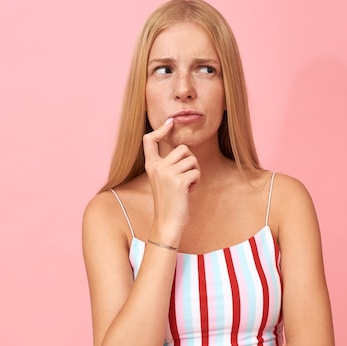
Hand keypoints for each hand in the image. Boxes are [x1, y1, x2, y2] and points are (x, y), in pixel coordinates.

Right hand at [143, 117, 200, 234]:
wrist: (167, 222)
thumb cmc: (169, 201)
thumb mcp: (163, 180)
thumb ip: (168, 164)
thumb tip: (184, 148)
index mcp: (151, 165)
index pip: (149, 140)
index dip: (161, 129)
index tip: (170, 122)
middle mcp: (157, 167)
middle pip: (182, 148)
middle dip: (191, 160)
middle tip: (187, 175)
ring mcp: (167, 174)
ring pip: (192, 160)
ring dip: (195, 172)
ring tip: (188, 184)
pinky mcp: (179, 182)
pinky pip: (196, 172)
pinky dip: (196, 181)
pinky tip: (189, 191)